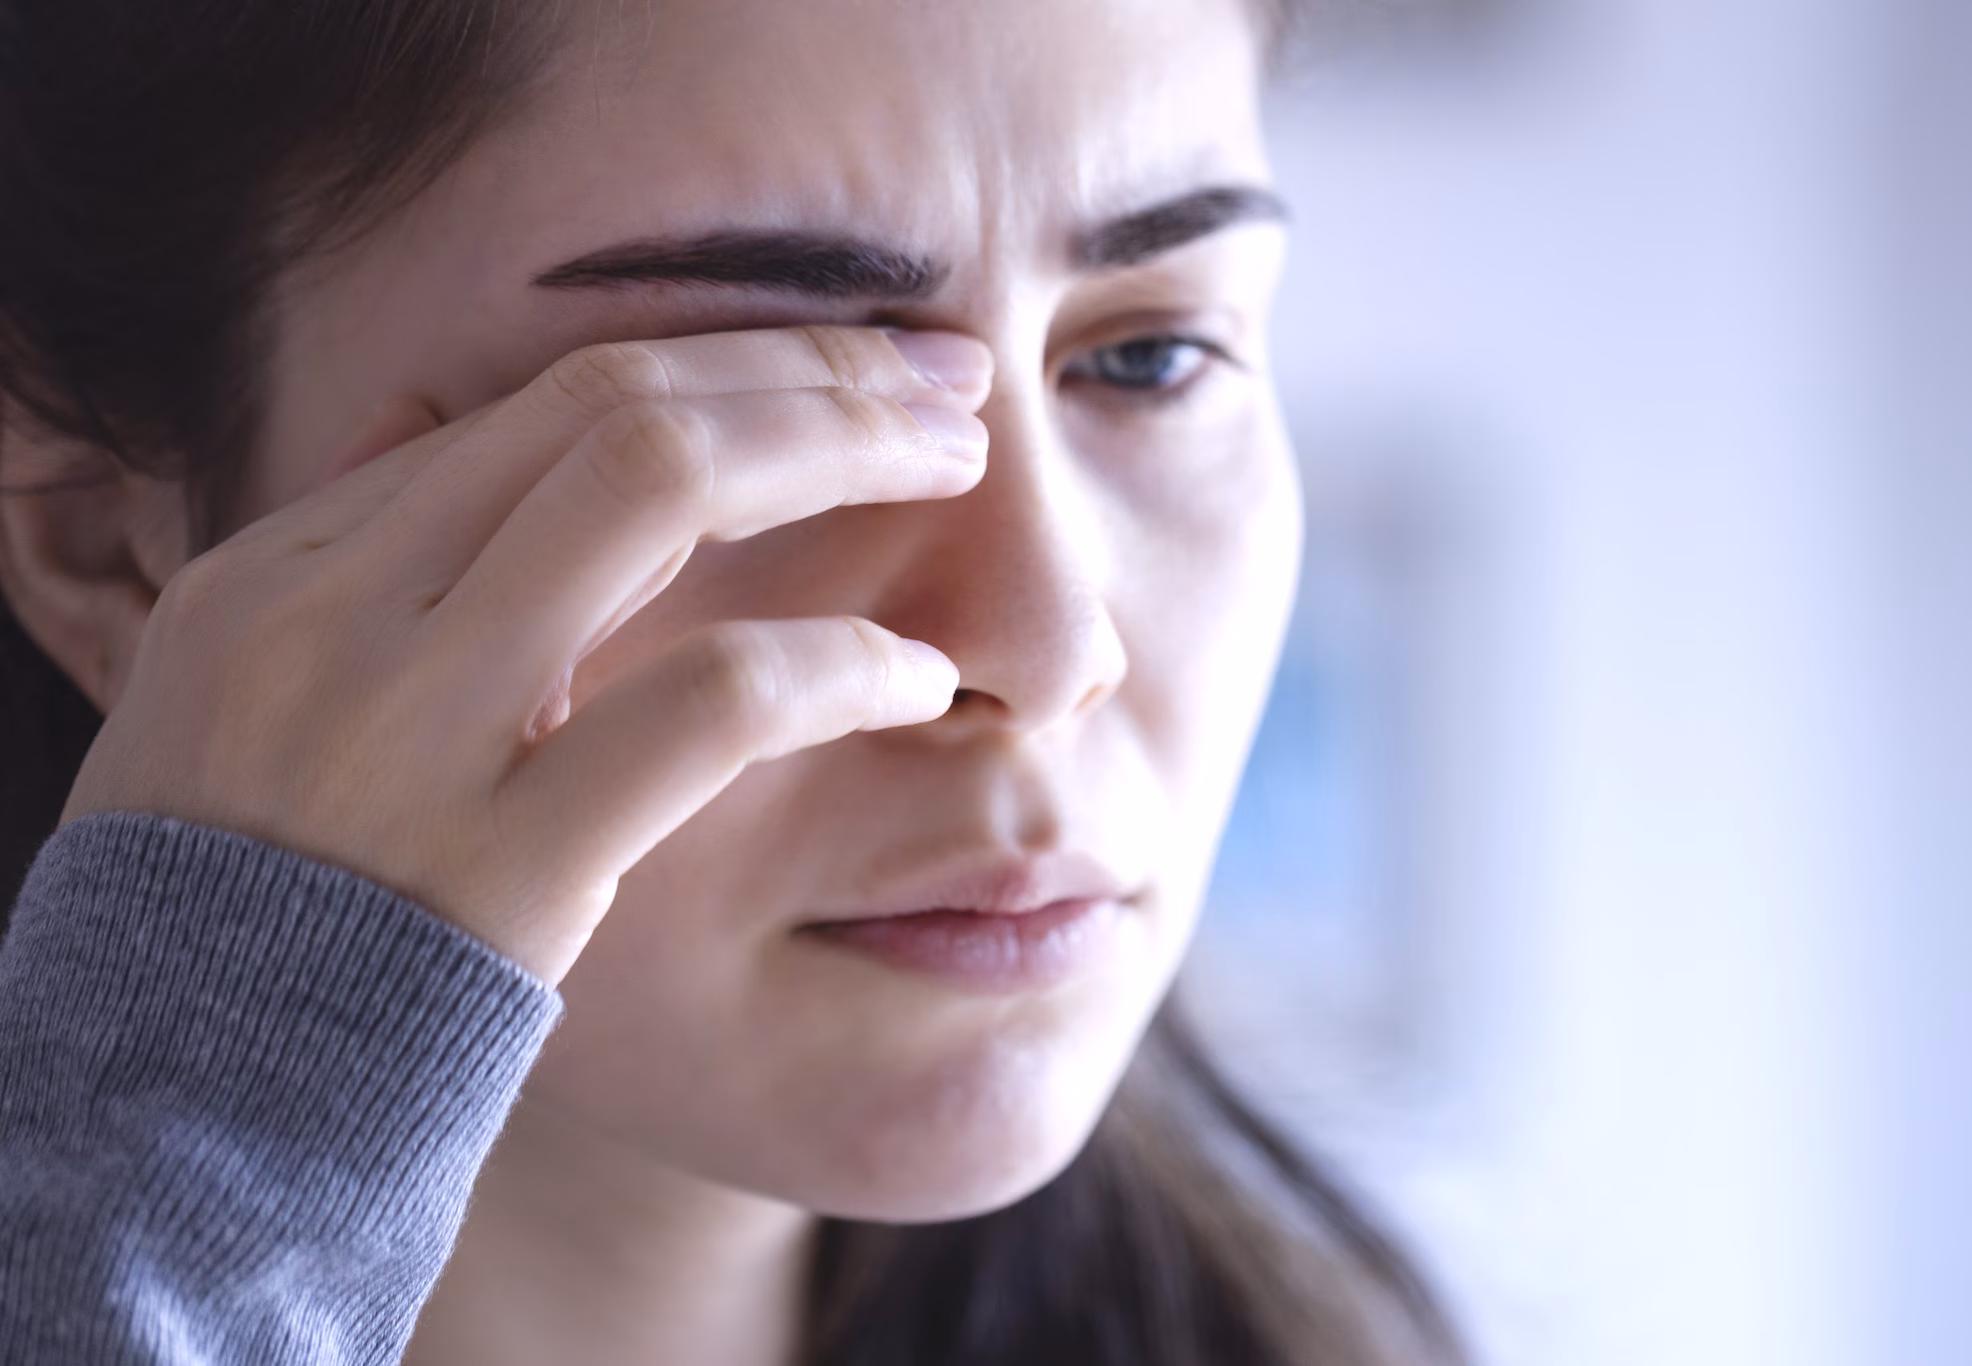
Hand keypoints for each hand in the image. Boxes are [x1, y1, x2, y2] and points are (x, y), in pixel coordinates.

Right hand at [60, 326, 991, 984]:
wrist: (181, 1115)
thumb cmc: (240, 903)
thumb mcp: (238, 695)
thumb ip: (346, 555)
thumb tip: (432, 411)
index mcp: (288, 567)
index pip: (545, 397)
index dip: (732, 357)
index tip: (860, 357)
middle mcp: (344, 614)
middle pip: (618, 408)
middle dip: (810, 372)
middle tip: (949, 377)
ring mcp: (418, 731)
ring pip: (658, 492)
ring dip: (838, 453)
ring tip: (961, 469)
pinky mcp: (506, 864)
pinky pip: (709, 707)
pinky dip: (837, 663)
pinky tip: (918, 678)